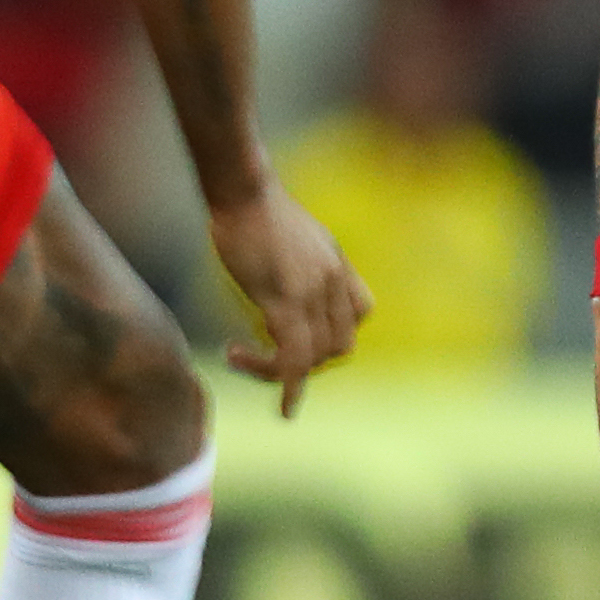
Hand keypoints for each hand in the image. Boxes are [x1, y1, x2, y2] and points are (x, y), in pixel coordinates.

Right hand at [207, 182, 370, 416]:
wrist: (242, 191)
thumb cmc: (255, 211)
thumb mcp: (296, 237)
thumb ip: (303, 267)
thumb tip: (286, 289)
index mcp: (339, 266)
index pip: (361, 315)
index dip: (334, 333)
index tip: (298, 335)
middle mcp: (334, 281)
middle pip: (339, 344)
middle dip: (305, 361)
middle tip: (260, 354)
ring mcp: (312, 292)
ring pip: (314, 357)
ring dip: (281, 372)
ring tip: (238, 357)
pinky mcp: (284, 300)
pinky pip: (293, 357)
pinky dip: (291, 388)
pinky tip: (284, 408)